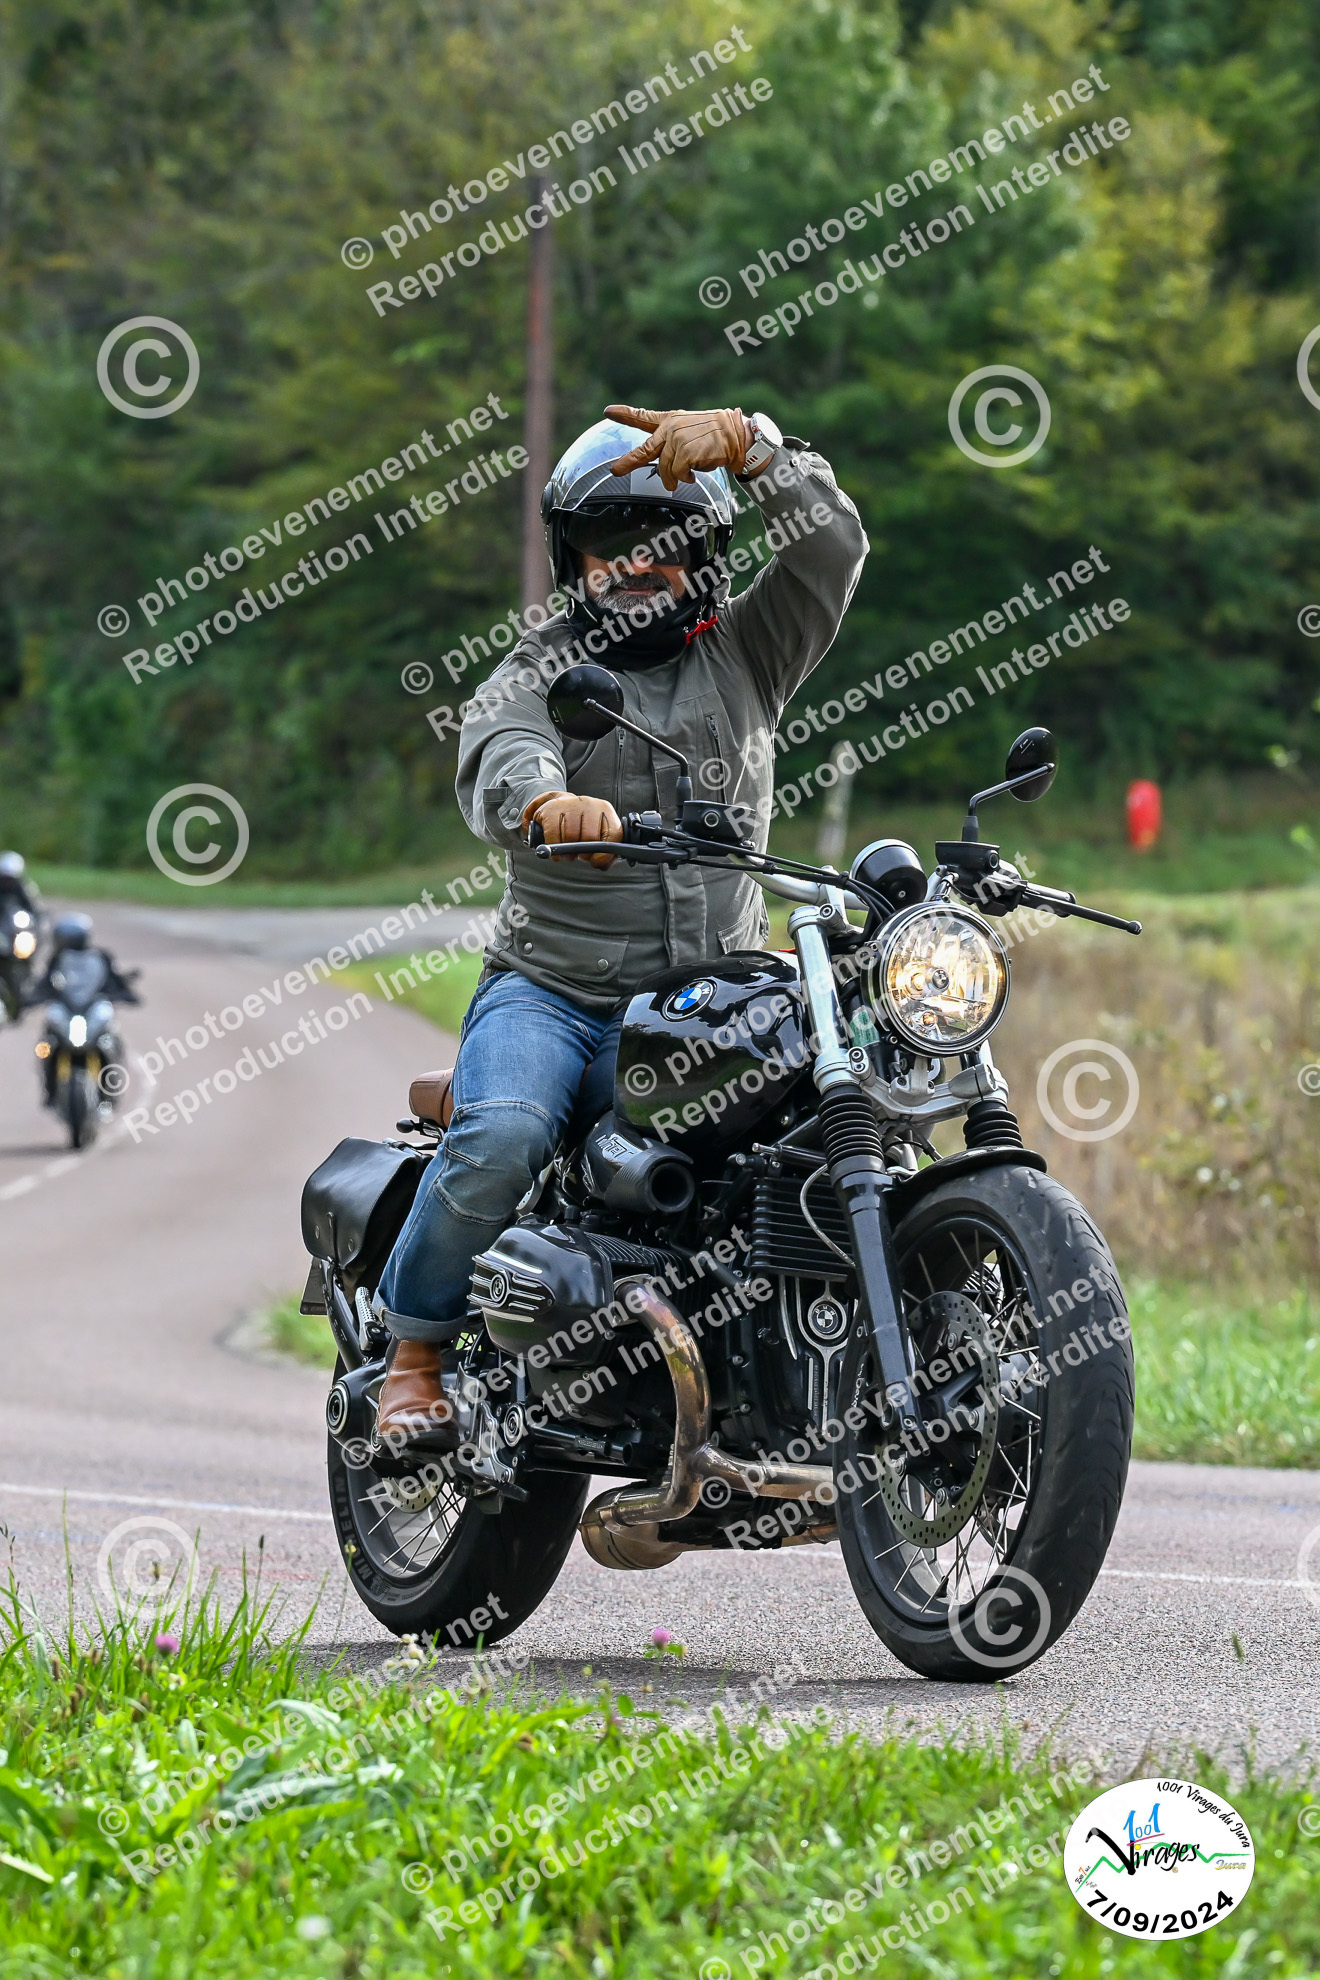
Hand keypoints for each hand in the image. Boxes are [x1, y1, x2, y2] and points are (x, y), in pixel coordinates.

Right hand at [524, 791, 623, 868]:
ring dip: (567, 851)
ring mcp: (570, 803)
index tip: (595, 862)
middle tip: (578, 856)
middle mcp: (589, 804)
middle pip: (590, 837)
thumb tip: (601, 865)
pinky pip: (553, 834)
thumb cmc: (581, 826)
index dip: (604, 854)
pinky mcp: (552, 808)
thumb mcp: (597, 836)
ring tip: (567, 852)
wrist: (559, 807)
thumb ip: (605, 853)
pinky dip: (553, 846)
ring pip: (571, 836)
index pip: (612, 834)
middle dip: (584, 853)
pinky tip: (555, 848)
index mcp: (605, 810)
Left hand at [605, 404, 750, 489]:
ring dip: (674, 478)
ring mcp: (677, 440)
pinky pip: (678, 474)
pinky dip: (685, 478)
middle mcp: (671, 429)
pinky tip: (694, 474)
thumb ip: (671, 442)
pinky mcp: (686, 453)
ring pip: (665, 469)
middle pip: (645, 450)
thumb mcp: (689, 430)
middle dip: (629, 462)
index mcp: (670, 421)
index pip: (644, 416)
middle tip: (615, 471)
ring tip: (686, 476)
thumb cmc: (715, 436)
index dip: (625, 414)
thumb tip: (662, 469)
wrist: (736, 435)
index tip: (608, 411)